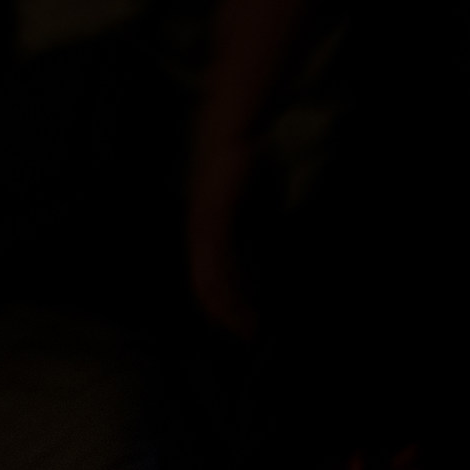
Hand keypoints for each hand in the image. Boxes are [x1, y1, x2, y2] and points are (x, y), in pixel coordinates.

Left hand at [189, 136, 258, 337]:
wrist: (236, 133)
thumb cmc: (247, 169)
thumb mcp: (258, 212)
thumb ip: (259, 241)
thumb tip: (269, 268)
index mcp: (210, 241)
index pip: (216, 285)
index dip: (232, 310)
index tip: (250, 328)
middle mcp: (200, 241)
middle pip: (209, 291)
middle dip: (230, 316)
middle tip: (250, 335)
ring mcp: (201, 231)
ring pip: (208, 281)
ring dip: (228, 306)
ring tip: (246, 324)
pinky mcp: (209, 219)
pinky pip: (213, 257)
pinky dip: (225, 279)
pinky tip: (234, 297)